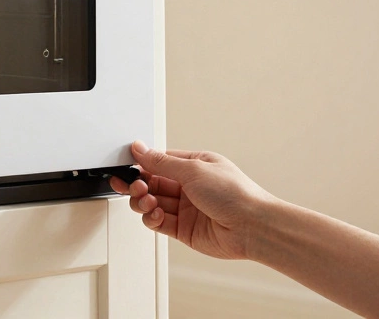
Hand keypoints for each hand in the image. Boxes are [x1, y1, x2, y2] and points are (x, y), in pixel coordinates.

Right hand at [109, 141, 276, 260]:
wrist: (253, 227)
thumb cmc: (234, 193)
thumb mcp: (193, 169)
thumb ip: (161, 162)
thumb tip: (139, 148)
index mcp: (194, 166)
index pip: (159, 162)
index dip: (141, 165)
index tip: (126, 166)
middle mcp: (189, 186)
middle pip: (152, 183)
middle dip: (138, 184)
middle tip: (132, 185)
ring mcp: (186, 208)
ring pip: (152, 203)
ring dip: (143, 201)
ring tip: (147, 201)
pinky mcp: (184, 229)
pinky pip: (159, 222)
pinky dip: (152, 218)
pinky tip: (156, 214)